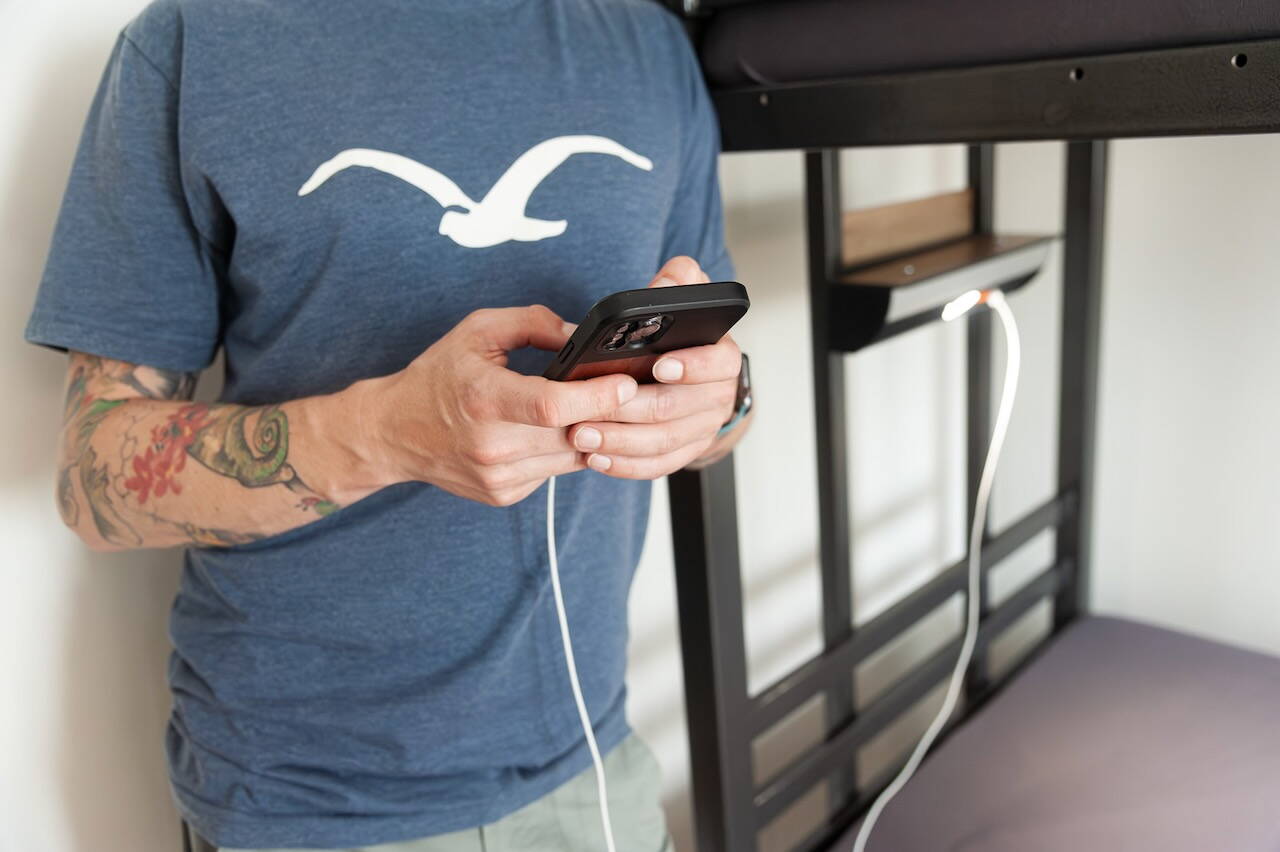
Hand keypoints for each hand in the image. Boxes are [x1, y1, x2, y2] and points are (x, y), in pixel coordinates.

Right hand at [364, 306, 636, 505]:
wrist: (394, 432)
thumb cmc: (438, 377)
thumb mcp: (477, 331)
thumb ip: (533, 323)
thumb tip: (580, 336)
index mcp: (483, 398)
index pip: (551, 406)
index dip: (596, 396)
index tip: (625, 384)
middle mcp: (491, 445)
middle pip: (572, 434)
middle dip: (606, 414)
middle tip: (623, 392)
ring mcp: (498, 477)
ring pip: (572, 458)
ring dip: (589, 434)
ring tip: (588, 408)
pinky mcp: (504, 494)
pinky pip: (554, 472)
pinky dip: (562, 451)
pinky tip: (550, 432)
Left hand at [567, 256, 741, 479]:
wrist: (689, 372)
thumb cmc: (677, 334)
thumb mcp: (683, 298)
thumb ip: (679, 282)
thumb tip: (668, 284)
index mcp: (721, 357)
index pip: (718, 364)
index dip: (691, 366)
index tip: (658, 365)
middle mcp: (717, 396)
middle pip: (675, 408)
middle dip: (629, 410)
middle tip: (589, 408)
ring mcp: (701, 428)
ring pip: (662, 442)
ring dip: (618, 442)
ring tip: (581, 434)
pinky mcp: (683, 452)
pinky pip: (657, 465)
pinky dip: (625, 465)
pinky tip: (596, 459)